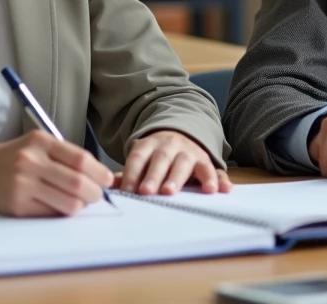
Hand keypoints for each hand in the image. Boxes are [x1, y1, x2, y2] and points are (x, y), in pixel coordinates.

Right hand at [0, 131, 114, 216]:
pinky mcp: (17, 205)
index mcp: (40, 142)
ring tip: (80, 201)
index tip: (108, 179)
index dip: (99, 172)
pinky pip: (51, 213)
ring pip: (68, 203)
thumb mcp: (38, 144)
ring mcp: (23, 184)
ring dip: (81, 205)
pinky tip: (59, 205)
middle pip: (77, 183)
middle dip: (95, 193)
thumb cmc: (16, 157)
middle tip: (97, 195)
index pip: (80, 158)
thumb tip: (100, 176)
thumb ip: (66, 156)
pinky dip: (62, 211)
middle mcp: (31, 161)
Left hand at [118, 130, 232, 195]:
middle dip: (154, 176)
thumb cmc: (157, 156)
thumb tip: (109, 186)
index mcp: (149, 145)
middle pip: (161, 159)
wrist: (182, 134)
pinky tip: (218, 189)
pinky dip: (215, 179)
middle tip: (147, 192)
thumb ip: (129, 174)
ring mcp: (188, 152)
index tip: (127, 190)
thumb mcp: (142, 159)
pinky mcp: (205, 160)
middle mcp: (169, 145)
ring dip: (178, 178)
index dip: (131, 173)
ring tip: (171, 192)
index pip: (138, 157)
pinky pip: (211, 169)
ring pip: (184, 163)